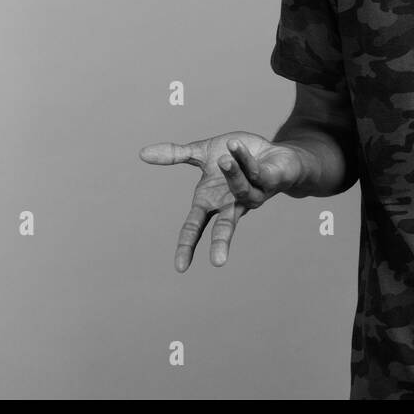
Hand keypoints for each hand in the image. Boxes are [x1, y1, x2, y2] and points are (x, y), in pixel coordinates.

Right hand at [138, 132, 308, 270]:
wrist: (271, 150)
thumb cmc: (235, 157)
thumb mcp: (201, 152)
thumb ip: (175, 154)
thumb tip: (142, 153)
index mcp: (211, 201)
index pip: (195, 226)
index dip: (187, 245)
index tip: (181, 268)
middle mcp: (232, 203)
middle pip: (225, 226)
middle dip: (220, 242)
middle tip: (218, 262)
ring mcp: (253, 194)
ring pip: (241, 189)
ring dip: (232, 173)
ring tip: (223, 160)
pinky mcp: (270, 181)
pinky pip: (255, 171)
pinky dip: (244, 158)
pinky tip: (235, 146)